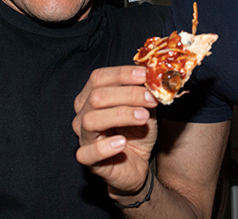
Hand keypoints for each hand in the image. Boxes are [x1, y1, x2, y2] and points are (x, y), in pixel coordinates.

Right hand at [73, 65, 158, 199]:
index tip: (146, 75)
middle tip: (151, 99)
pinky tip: (122, 142)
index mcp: (92, 96)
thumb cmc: (137, 133)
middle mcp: (83, 114)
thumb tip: (154, 77)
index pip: (99, 78)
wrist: (138, 164)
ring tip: (143, 117)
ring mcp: (83, 137)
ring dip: (120, 115)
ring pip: (91, 121)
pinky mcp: (87, 159)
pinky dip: (105, 146)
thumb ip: (146, 93)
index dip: (122, 74)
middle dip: (127, 94)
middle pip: (96, 97)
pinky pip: (87, 153)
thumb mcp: (145, 108)